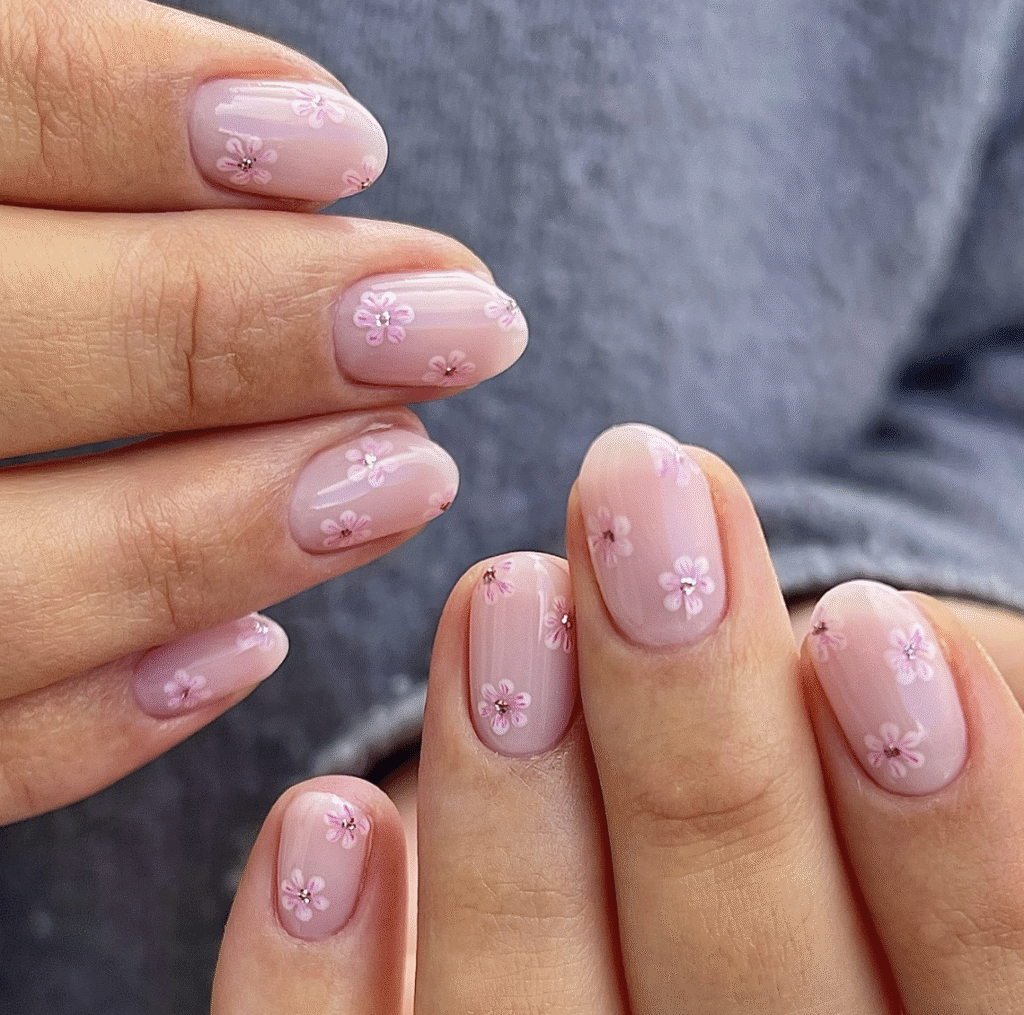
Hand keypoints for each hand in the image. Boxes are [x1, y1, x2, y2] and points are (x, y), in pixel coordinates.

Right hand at [0, 0, 526, 823]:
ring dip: (222, 534)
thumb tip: (303, 147)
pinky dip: (107, 719)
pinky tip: (250, 650)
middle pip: (3, 347)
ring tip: (408, 478)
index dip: (146, 118)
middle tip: (456, 325)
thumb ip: (72, 140)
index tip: (348, 146)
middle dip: (242, 330)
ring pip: (1, 583)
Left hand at [211, 424, 1023, 1012]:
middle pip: (737, 980)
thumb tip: (898, 651)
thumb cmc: (853, 843)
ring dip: (507, 811)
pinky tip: (323, 820)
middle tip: (645, 502)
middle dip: (694, 735)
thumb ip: (940, 780)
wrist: (727, 935)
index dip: (941, 830)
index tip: (873, 622)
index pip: (975, 986)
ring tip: (503, 593)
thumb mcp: (937, 804)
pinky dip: (320, 978)